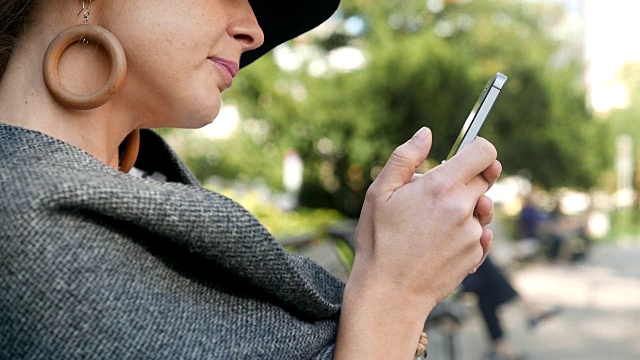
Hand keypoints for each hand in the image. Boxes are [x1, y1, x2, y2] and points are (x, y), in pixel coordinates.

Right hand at [350, 127, 500, 310]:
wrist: (389, 292)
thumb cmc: (379, 241)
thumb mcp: (379, 193)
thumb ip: (405, 158)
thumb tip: (426, 133)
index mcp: (442, 187)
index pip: (484, 153)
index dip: (480, 149)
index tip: (470, 154)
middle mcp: (463, 208)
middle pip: (485, 180)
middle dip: (467, 180)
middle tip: (440, 192)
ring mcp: (472, 234)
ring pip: (481, 209)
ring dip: (466, 209)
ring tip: (436, 222)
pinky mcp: (476, 255)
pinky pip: (480, 235)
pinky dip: (466, 234)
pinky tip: (441, 242)